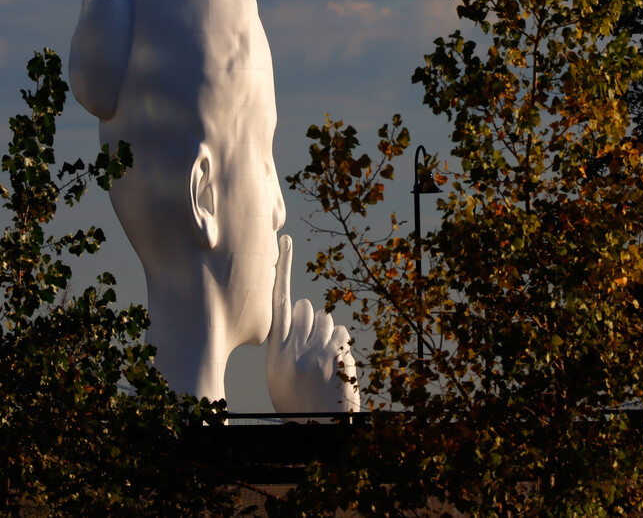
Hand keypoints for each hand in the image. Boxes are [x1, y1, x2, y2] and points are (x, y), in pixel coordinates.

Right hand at [266, 234, 359, 418]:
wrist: (320, 429)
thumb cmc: (296, 400)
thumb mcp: (278, 374)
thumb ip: (284, 342)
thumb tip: (297, 315)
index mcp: (274, 352)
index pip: (277, 303)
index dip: (282, 269)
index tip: (285, 241)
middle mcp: (295, 347)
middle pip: (305, 308)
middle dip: (308, 320)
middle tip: (308, 344)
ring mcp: (319, 350)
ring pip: (326, 319)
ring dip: (324, 333)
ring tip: (320, 360)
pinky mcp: (340, 355)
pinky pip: (341, 333)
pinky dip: (338, 344)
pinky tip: (334, 365)